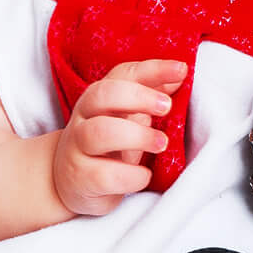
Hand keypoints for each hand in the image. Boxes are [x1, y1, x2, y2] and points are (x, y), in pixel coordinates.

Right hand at [51, 58, 187, 215]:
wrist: (72, 183)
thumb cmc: (107, 146)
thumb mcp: (127, 119)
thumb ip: (150, 98)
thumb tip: (179, 75)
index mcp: (99, 98)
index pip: (123, 74)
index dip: (153, 70)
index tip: (181, 69)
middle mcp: (84, 117)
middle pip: (102, 95)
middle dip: (139, 97)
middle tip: (167, 106)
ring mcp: (78, 148)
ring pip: (99, 132)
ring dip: (137, 135)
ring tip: (161, 143)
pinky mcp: (80, 178)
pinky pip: (104, 175)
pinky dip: (131, 175)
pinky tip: (144, 175)